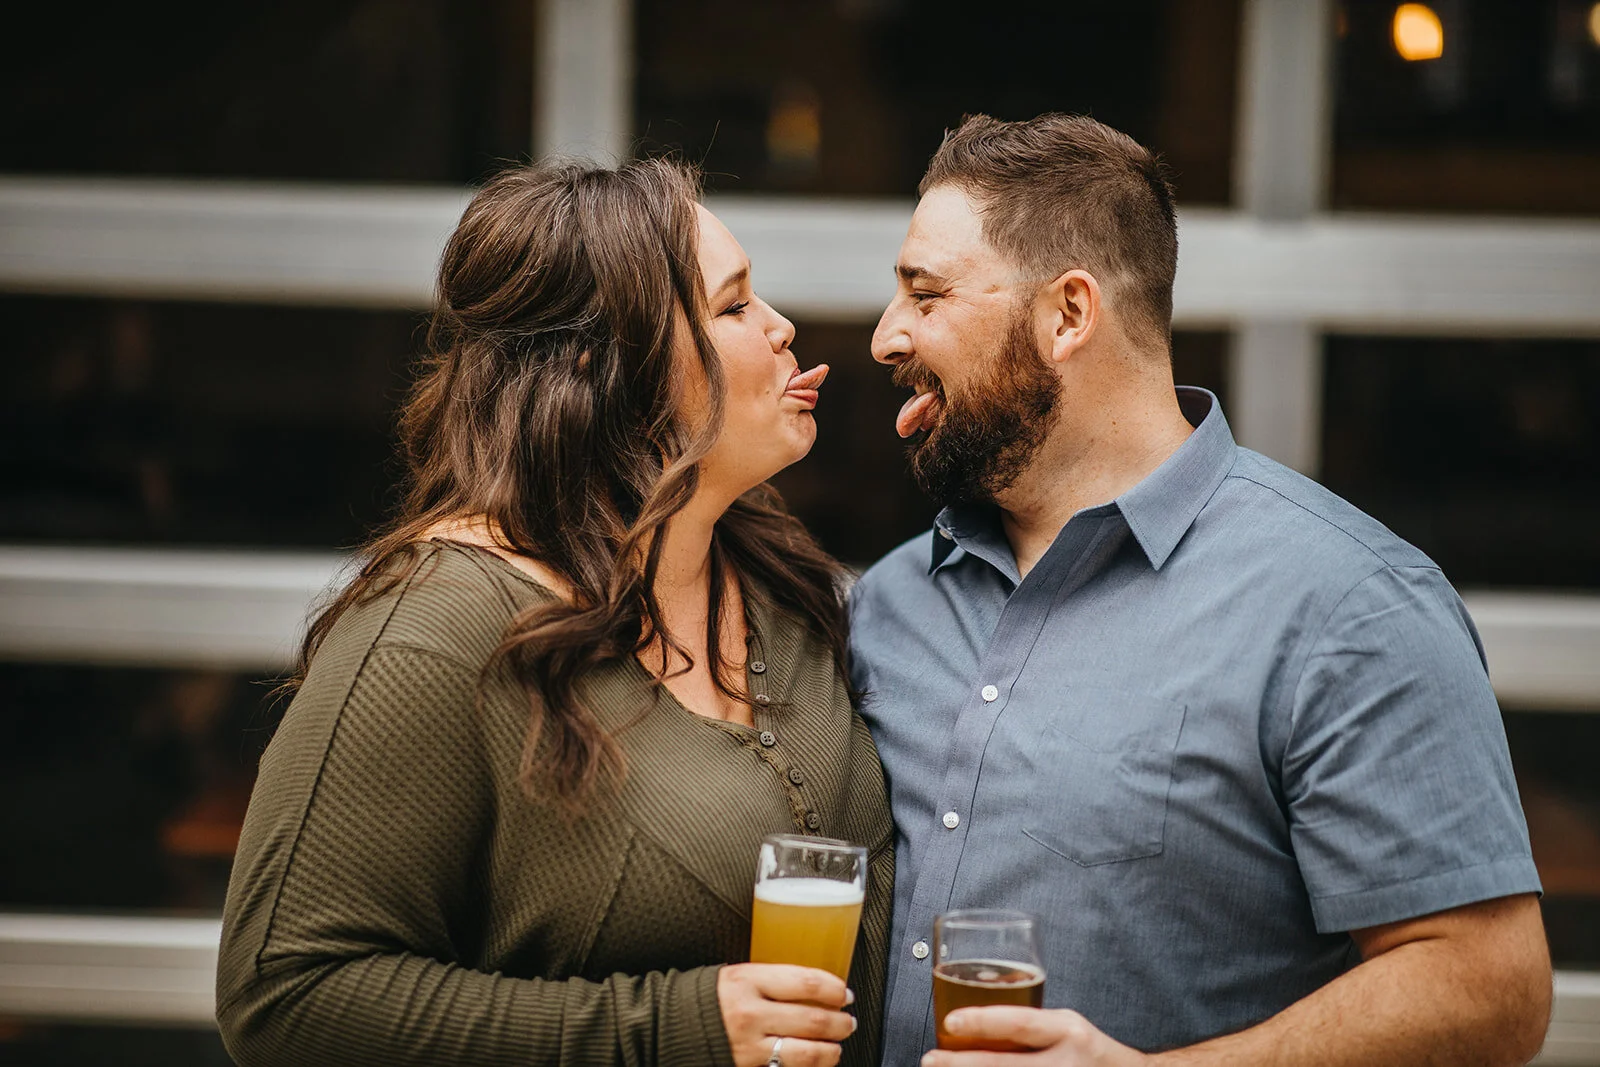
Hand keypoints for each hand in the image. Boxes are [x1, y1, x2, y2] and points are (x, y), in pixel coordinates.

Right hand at [717, 963, 857, 1066]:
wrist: (665, 1026)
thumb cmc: (706, 999)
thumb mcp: (736, 976)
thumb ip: (770, 980)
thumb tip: (814, 986)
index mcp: (748, 981)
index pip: (806, 982)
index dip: (834, 989)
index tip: (844, 993)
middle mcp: (750, 1014)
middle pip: (813, 1019)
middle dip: (840, 1023)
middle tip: (848, 1021)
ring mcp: (748, 1046)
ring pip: (807, 1052)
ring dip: (831, 1050)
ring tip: (837, 1046)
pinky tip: (814, 1062)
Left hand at [922, 1007, 1148, 1066]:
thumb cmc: (1091, 1053)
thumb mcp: (1066, 1026)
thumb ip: (1030, 1027)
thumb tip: (976, 1026)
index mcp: (1069, 1031)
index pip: (1020, 1023)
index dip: (982, 1021)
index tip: (951, 1021)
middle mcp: (1067, 1062)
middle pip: (1006, 1065)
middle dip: (962, 1064)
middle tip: (932, 1059)